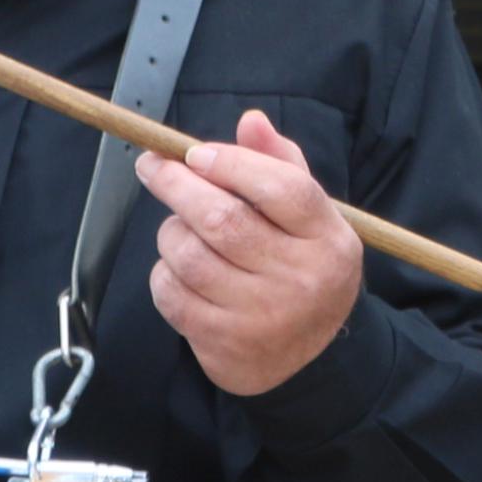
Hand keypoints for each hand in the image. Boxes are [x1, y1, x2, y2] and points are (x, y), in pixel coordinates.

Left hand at [138, 109, 361, 397]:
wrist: (310, 360)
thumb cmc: (302, 269)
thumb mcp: (309, 218)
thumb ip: (280, 165)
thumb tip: (250, 121)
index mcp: (328, 239)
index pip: (283, 188)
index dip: (231, 163)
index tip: (193, 153)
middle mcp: (301, 278)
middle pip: (224, 219)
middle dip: (176, 185)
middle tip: (152, 166)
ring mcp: (262, 315)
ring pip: (189, 255)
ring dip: (170, 232)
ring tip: (178, 228)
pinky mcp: (225, 342)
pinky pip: (171, 294)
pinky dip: (164, 273)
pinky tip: (179, 270)